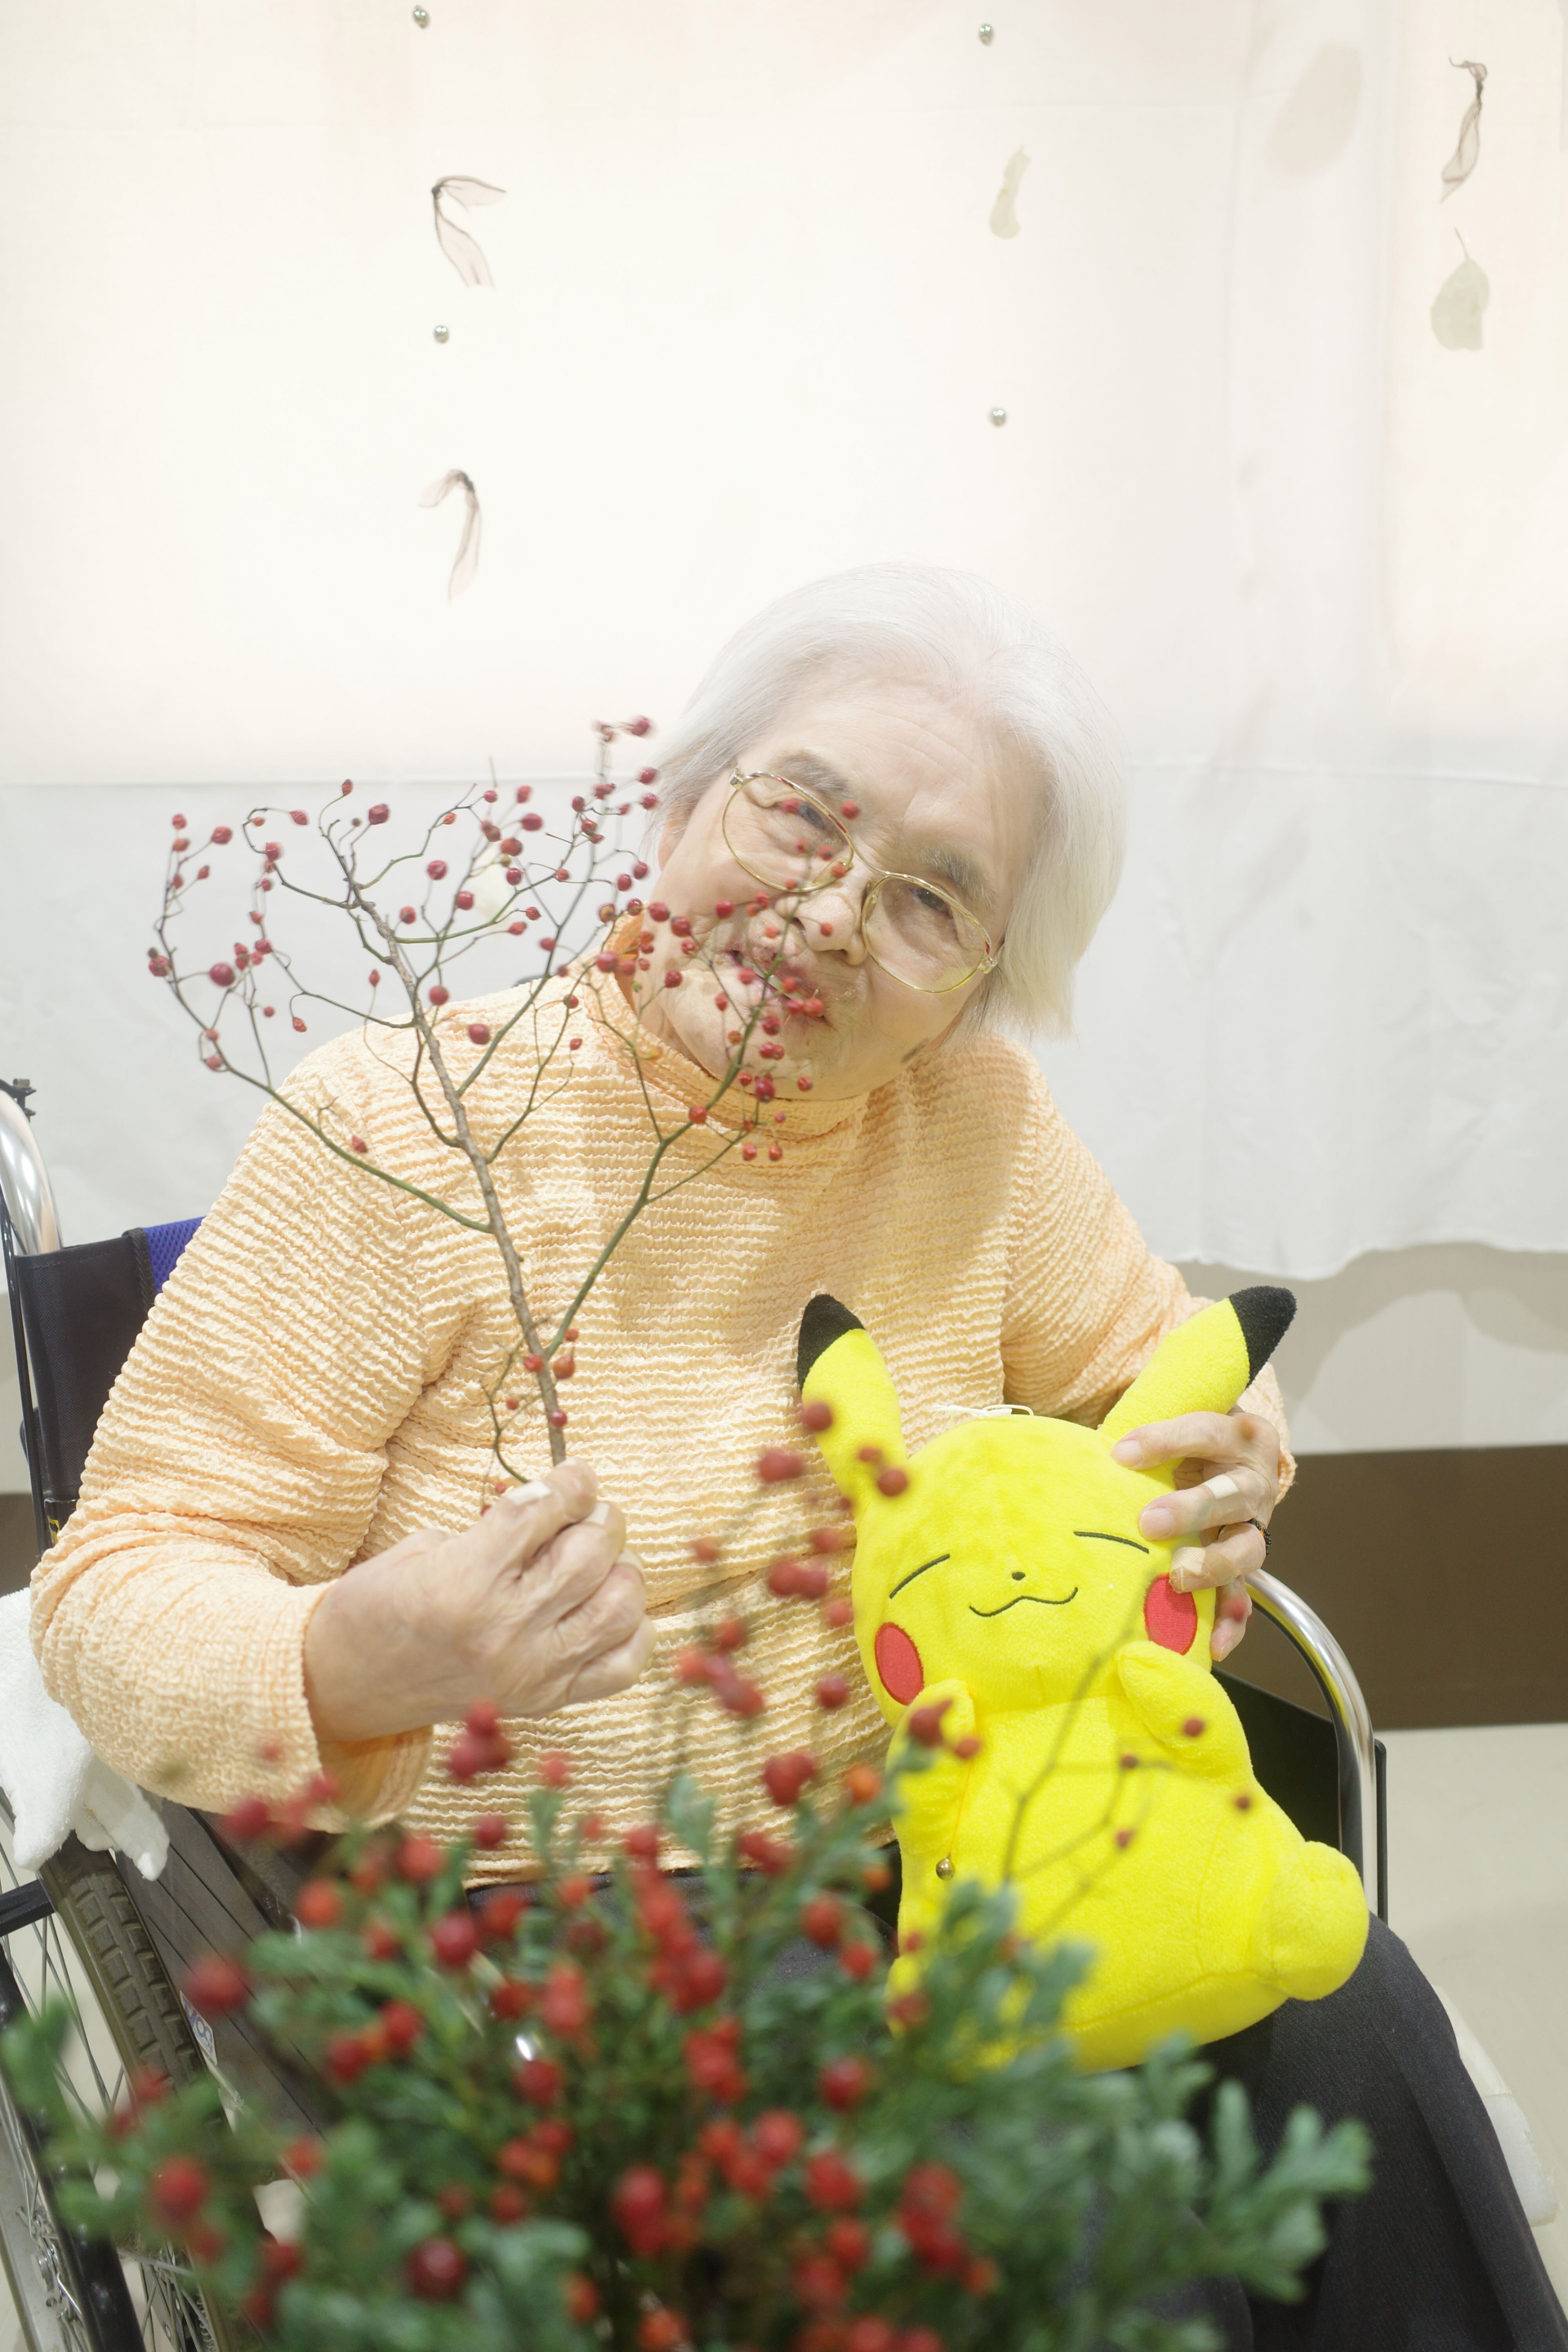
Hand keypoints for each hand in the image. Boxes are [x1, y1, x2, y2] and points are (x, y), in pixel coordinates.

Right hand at [303, 1459, 651, 1743]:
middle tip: (588, 1514)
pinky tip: (609, 1607)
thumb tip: (562, 1509)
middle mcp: (504, 1628)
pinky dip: (632, 1630)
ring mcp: (530, 1671)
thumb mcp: (423, 1548)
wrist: (342, 1683)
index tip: (575, 1475)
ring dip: (621, 1570)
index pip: (544, 1510)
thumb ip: (495, 1531)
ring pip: (618, 1606)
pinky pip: (621, 1665)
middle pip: (590, 1554)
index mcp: (464, 1580)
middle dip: (601, 1519)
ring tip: (601, 1559)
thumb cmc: (377, 1605)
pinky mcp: (544, 1701)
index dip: (571, 1481)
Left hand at [1109, 1411, 1282, 1662]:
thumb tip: (1088, 1453)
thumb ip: (1144, 1435)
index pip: (1205, 1432)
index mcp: (1237, 1436)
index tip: (1122, 1454)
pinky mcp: (1245, 1564)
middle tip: (1149, 1522)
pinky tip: (1213, 1643)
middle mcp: (1253, 1482)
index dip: (1166, 1441)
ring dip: (1212, 1565)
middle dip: (1192, 1508)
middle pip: (1232, 1495)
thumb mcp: (1174, 1421)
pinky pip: (1245, 1596)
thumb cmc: (1188, 1440)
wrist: (1228, 1456)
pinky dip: (1231, 1620)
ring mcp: (1254, 1526)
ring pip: (1246, 1549)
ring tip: (1178, 1578)